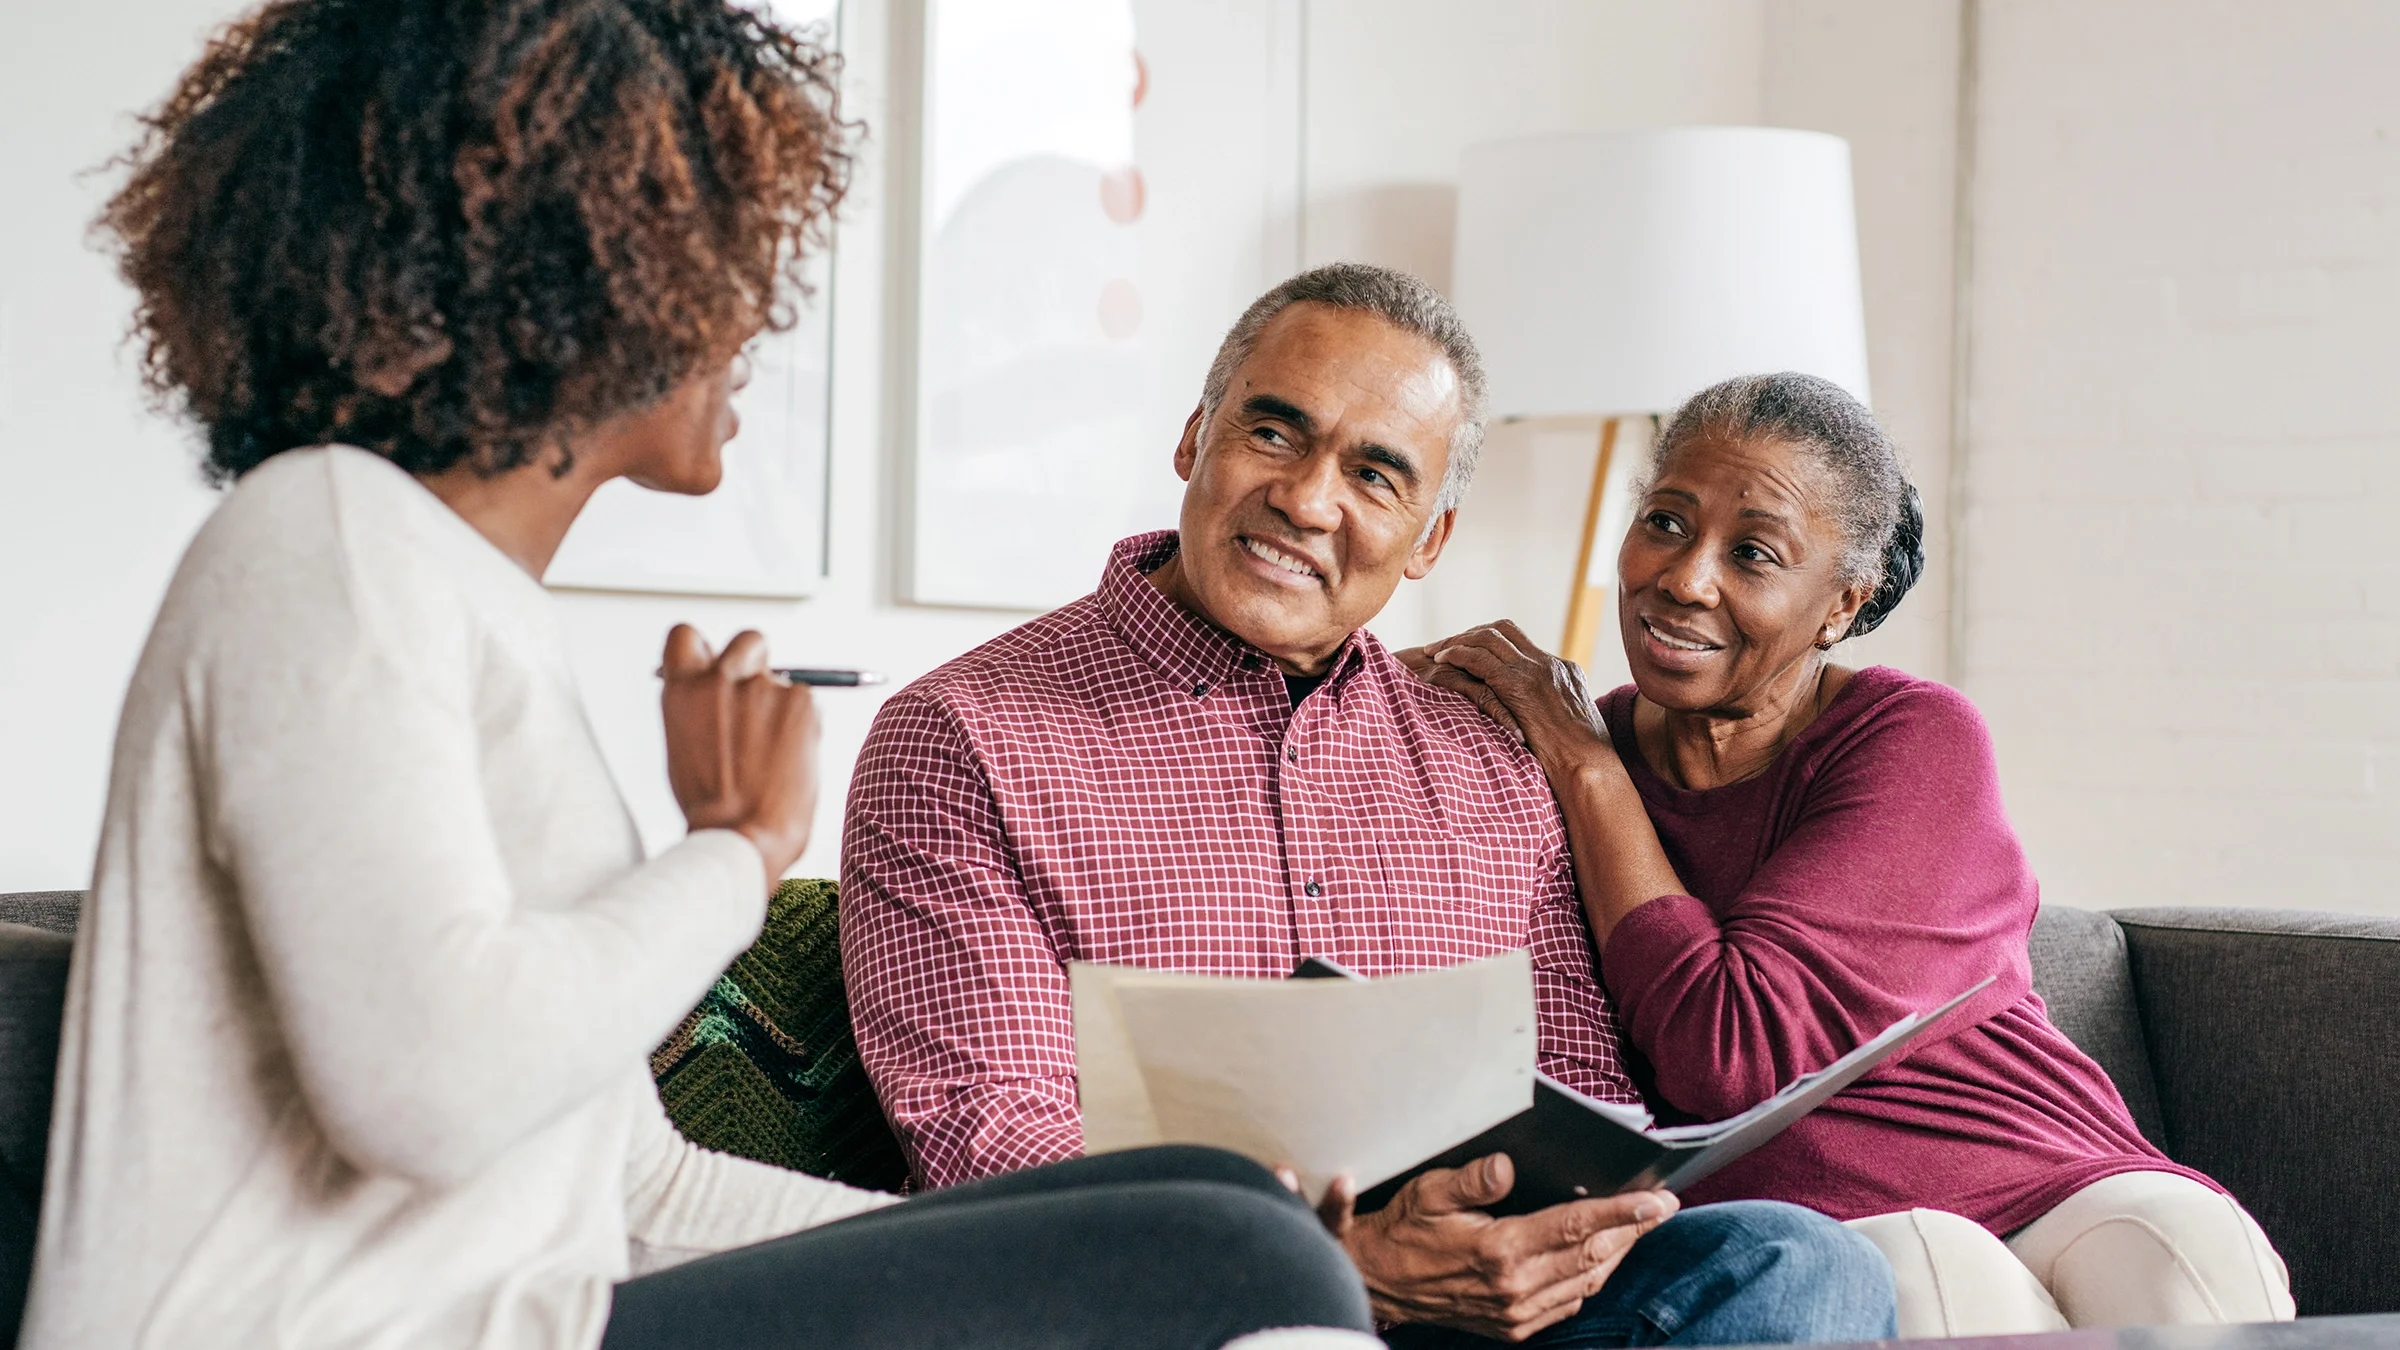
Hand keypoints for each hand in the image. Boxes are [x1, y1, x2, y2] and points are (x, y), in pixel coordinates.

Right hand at [660, 625, 820, 880]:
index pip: (685, 635)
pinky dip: (803, 728)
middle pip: (749, 642)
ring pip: (783, 683)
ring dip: (782, 709)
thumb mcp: (683, 747)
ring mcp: (762, 686)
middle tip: (760, 707)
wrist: (742, 835)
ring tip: (771, 757)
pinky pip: (806, 705)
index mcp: (681, 688)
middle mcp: (719, 677)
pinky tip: (789, 762)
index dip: (705, 651)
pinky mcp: (800, 700)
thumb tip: (716, 695)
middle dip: (758, 664)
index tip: (714, 669)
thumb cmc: (711, 805)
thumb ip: (698, 709)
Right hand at [1313, 1154, 1676, 1340]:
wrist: (1378, 1283)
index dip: (1622, 1212)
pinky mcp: (1513, 1326)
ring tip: (1642, 1226)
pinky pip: (1569, 1303)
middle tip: (1665, 1206)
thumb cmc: (1401, 1231)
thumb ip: (1473, 1180)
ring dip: (1619, 1254)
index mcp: (1499, 1251)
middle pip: (1593, 1255)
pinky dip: (1592, 1278)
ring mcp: (1517, 1313)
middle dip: (1634, 1228)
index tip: (1657, 1200)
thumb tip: (1507, 1167)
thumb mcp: (1428, 1193)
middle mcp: (1515, 1288)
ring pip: (1587, 1282)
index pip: (1576, 1227)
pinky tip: (1601, 1258)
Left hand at [1402, 621, 1613, 776]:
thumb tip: (1533, 726)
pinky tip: (1440, 661)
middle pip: (1503, 630)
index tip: (1470, 651)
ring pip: (1488, 637)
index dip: (1492, 643)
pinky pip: (1479, 657)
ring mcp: (1536, 670)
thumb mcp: (1571, 731)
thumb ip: (1552, 716)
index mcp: (1565, 671)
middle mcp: (1551, 663)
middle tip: (1444, 645)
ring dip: (1457, 641)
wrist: (1591, 768)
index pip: (1522, 643)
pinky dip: (1456, 654)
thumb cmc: (1583, 763)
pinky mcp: (1519, 684)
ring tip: (1434, 652)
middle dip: (1471, 634)